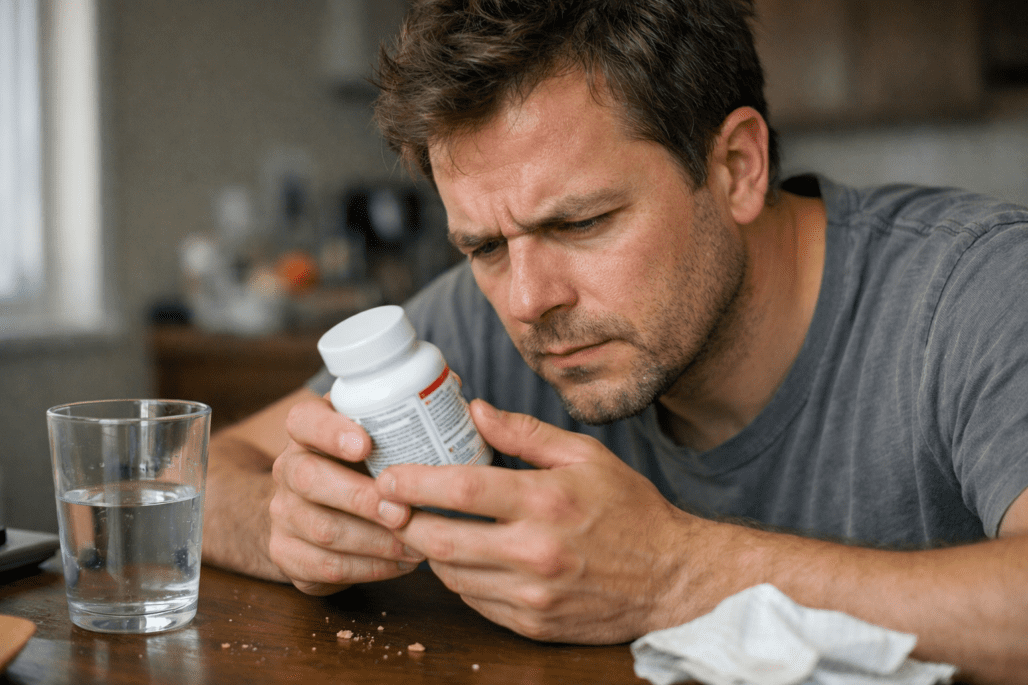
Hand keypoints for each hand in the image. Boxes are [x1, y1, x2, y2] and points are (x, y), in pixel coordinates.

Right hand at [268, 396, 426, 594]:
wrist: (307, 510)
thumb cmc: (359, 464)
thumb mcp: (373, 431)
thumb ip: (407, 411)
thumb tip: (455, 388)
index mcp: (307, 431)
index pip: (304, 420)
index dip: (331, 431)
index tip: (366, 443)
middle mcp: (289, 469)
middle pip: (310, 478)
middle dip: (361, 498)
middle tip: (403, 511)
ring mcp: (283, 513)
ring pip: (323, 529)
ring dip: (376, 540)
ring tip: (418, 544)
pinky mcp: (287, 555)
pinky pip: (326, 567)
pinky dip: (370, 568)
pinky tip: (402, 563)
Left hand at [375, 399, 701, 642]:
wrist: (671, 579)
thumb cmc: (630, 510)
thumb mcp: (586, 456)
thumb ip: (526, 433)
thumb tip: (475, 410)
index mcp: (547, 500)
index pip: (461, 490)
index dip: (414, 483)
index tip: (388, 477)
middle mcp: (536, 551)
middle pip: (443, 539)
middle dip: (405, 521)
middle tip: (387, 505)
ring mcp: (533, 594)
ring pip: (453, 576)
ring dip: (429, 551)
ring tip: (421, 527)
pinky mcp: (533, 624)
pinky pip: (476, 603)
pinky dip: (460, 580)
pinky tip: (461, 559)